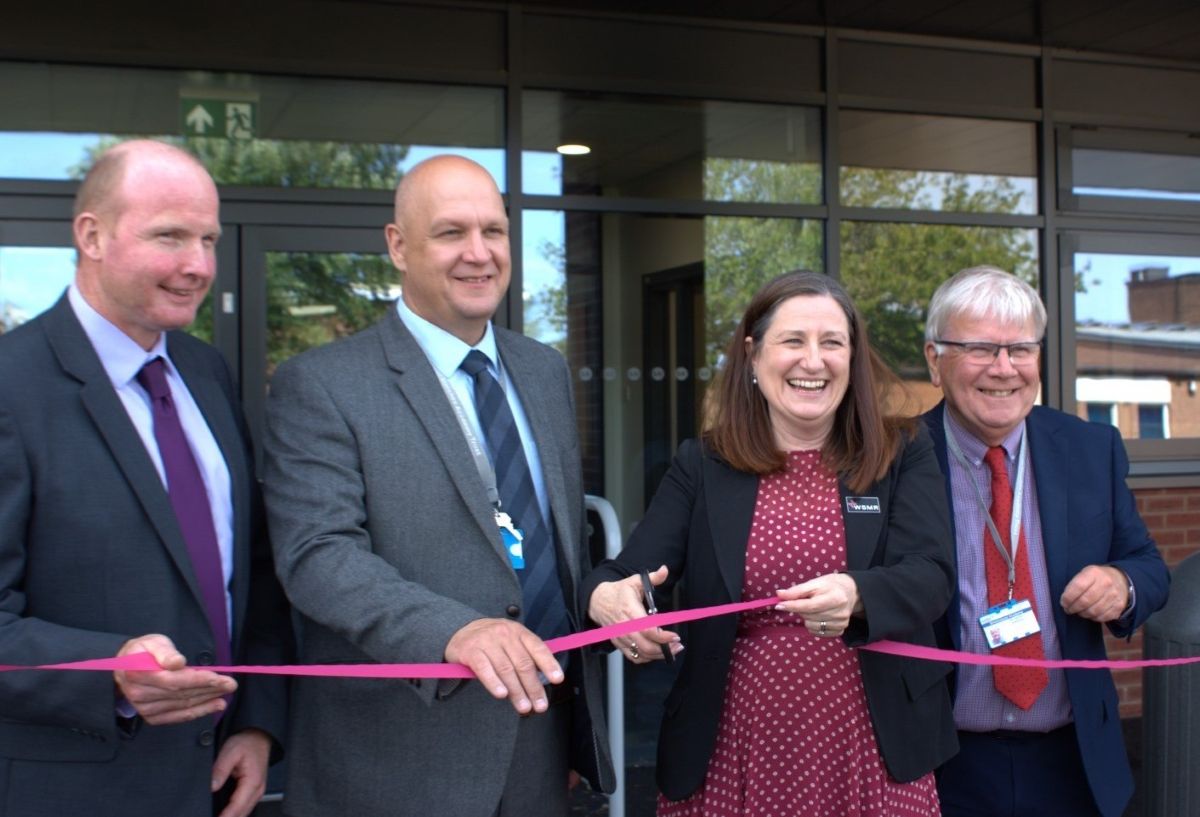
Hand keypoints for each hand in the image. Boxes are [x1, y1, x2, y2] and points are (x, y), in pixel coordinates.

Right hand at [114, 634, 236, 724]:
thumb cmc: (144, 651)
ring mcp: (144, 708)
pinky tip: (214, 705)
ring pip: (182, 705)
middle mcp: (139, 694)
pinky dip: (198, 712)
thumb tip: (177, 662)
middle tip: (230, 684)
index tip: (219, 677)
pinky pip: (178, 716)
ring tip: (226, 694)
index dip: (198, 680)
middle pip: (180, 694)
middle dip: (209, 689)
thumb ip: (165, 652)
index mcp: (138, 673)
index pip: (173, 680)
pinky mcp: (151, 716)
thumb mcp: (153, 643)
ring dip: (207, 701)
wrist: (125, 668)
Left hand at [212, 729, 270, 816]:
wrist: (259, 737)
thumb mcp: (230, 751)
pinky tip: (223, 813)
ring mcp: (257, 793)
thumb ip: (220, 769)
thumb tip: (211, 786)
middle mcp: (257, 790)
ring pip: (243, 814)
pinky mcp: (253, 792)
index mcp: (252, 782)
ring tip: (215, 816)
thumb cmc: (247, 743)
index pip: (236, 808)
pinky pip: (244, 808)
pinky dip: (234, 813)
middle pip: (241, 815)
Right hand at [444, 618, 562, 714]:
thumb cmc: (492, 641)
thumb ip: (526, 656)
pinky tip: (501, 694)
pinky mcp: (470, 650)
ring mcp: (487, 641)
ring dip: (517, 691)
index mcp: (518, 632)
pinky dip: (494, 683)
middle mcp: (504, 634)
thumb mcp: (511, 641)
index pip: (538, 647)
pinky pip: (484, 669)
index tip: (558, 679)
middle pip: (523, 663)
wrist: (460, 630)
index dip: (549, 664)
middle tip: (540, 705)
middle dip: (533, 687)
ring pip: (506, 669)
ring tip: (524, 707)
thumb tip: (545, 679)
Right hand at [586, 565, 680, 663]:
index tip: (675, 636)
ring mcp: (621, 637)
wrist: (598, 601)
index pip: (647, 629)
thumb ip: (653, 577)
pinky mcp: (619, 643)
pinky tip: (657, 654)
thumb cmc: (619, 592)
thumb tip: (665, 570)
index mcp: (630, 611)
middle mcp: (624, 627)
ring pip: (641, 653)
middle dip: (665, 649)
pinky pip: (634, 657)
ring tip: (672, 651)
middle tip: (678, 646)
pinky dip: (646, 658)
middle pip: (646, 645)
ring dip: (658, 655)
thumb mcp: (635, 581)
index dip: (663, 636)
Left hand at [774, 573, 861, 637]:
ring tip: (814, 608)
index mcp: (835, 598)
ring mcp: (841, 624)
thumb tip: (779, 595)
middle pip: (808, 616)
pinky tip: (818, 617)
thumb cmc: (829, 586)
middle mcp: (840, 613)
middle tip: (806, 601)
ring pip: (811, 626)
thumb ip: (797, 590)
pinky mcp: (840, 631)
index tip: (779, 605)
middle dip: (801, 609)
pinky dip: (813, 625)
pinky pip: (817, 633)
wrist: (849, 592)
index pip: (809, 606)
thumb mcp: (814, 583)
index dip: (792, 606)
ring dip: (806, 618)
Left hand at [1061, 564, 1129, 622]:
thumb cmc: (1096, 578)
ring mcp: (1114, 595)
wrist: (1119, 579)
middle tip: (1068, 609)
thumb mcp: (1085, 573)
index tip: (1063, 602)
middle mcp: (1106, 583)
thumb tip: (1065, 601)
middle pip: (1085, 601)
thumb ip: (1074, 584)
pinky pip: (1102, 617)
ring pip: (1093, 611)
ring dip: (1082, 613)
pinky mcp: (1119, 606)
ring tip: (1078, 611)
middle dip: (1073, 608)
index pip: (1078, 587)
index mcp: (1094, 573)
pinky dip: (1093, 617)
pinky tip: (1089, 613)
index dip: (1068, 598)